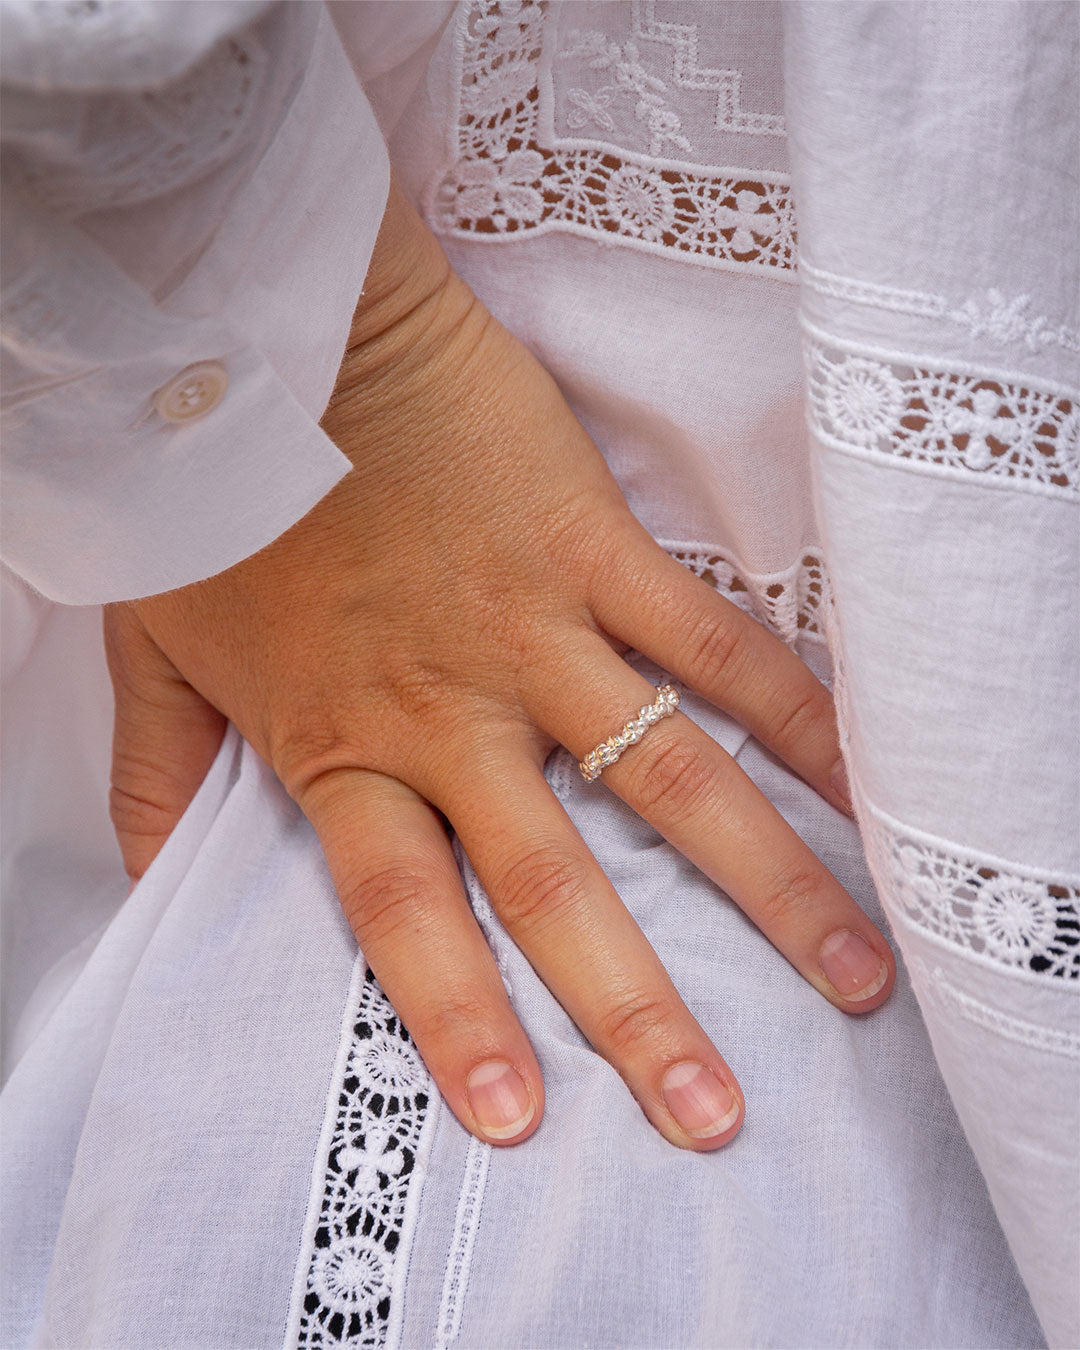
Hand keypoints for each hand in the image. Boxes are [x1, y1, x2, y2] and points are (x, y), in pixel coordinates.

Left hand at [105, 179, 894, 1150]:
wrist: (284, 333)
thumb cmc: (220, 493)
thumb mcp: (153, 649)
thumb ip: (156, 779)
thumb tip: (144, 885)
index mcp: (344, 743)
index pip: (406, 914)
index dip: (459, 1019)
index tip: (520, 1119)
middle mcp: (452, 711)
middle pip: (555, 883)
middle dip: (638, 1007)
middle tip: (710, 1111)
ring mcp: (536, 630)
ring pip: (668, 778)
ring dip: (766, 883)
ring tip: (849, 975)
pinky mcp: (595, 548)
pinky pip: (709, 641)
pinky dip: (789, 710)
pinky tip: (857, 779)